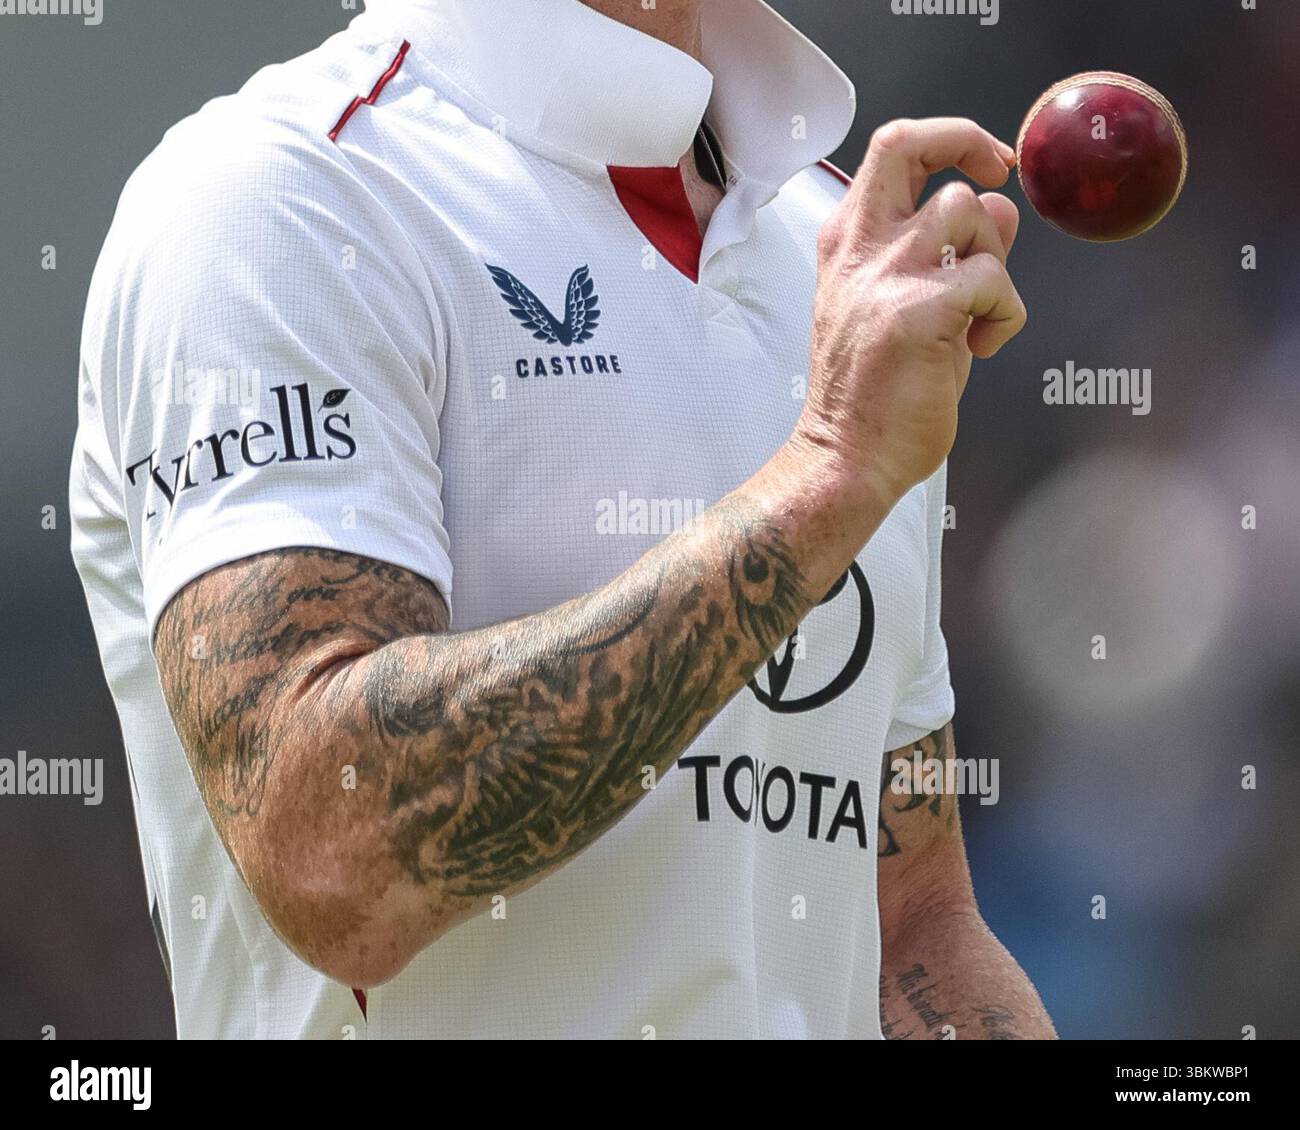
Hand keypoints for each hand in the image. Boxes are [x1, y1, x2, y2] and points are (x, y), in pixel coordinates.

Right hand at [797, 118, 1026, 506]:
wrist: (846, 458)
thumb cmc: (872, 395)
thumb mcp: (909, 308)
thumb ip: (952, 254)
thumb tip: (1000, 208)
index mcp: (846, 244)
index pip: (890, 148)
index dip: (949, 140)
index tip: (985, 165)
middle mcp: (859, 248)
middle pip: (910, 144)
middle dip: (968, 144)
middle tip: (999, 179)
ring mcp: (885, 276)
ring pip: (967, 211)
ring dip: (993, 257)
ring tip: (979, 313)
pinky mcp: (920, 312)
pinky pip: (994, 280)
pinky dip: (1005, 313)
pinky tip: (980, 348)